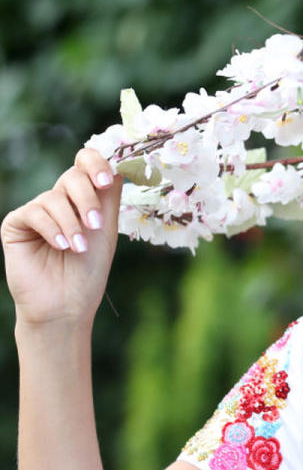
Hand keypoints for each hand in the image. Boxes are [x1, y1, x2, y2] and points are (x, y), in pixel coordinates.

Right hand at [2, 148, 121, 327]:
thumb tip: (118, 166)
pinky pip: (33, 213)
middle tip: (95, 225)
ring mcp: (37, 212)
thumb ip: (108, 199)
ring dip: (71, 223)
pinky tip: (60, 246)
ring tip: (78, 248)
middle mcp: (60, 201)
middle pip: (73, 176)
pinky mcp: (16, 224)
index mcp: (84, 199)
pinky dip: (51, 228)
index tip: (106, 180)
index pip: (86, 164)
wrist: (65, 305)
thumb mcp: (106, 231)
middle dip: (87, 199)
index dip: (96, 164)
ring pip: (54, 197)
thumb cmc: (88, 271)